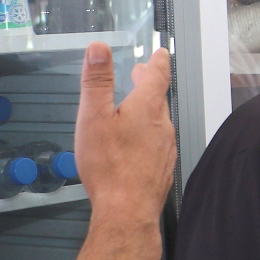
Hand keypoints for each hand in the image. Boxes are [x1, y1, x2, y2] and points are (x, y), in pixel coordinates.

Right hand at [74, 42, 175, 226]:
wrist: (127, 211)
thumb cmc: (109, 166)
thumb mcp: (94, 117)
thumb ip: (97, 82)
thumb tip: (99, 48)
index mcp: (147, 108)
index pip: (157, 76)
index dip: (158, 62)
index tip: (161, 53)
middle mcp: (162, 126)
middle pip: (158, 98)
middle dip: (150, 84)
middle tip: (141, 74)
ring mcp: (166, 148)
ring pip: (159, 121)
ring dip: (149, 110)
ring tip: (136, 108)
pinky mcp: (162, 167)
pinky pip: (158, 143)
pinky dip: (149, 134)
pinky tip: (137, 144)